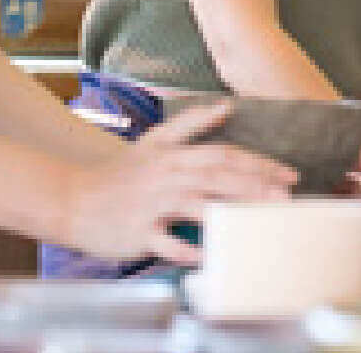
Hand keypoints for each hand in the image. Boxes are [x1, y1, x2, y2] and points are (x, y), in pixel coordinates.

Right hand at [59, 101, 295, 265]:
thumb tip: (227, 106)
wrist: (71, 199)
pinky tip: (210, 253)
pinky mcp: (137, 232)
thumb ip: (191, 124)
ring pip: (196, 204)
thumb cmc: (119, 175)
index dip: (258, 163)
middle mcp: (166, 177)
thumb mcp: (154, 142)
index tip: (289, 174)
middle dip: (255, 185)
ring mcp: (151, 205)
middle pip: (216, 176)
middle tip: (287, 196)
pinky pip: (166, 242)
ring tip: (259, 219)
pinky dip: (187, 247)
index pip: (224, 155)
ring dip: (229, 210)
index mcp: (173, 156)